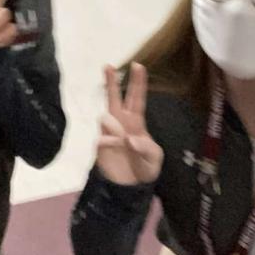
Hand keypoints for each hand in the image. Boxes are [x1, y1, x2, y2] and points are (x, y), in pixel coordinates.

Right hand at [96, 64, 163, 185]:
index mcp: (138, 123)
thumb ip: (145, 148)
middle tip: (109, 66)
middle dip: (112, 82)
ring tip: (123, 140)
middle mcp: (122, 123)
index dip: (138, 83)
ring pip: (106, 115)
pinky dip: (109, 142)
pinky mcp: (101, 145)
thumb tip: (129, 138)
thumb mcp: (154, 159)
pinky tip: (115, 150)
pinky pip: (102, 138)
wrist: (130, 187)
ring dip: (115, 124)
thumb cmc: (145, 168)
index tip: (138, 66)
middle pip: (116, 98)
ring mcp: (110, 133)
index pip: (138, 99)